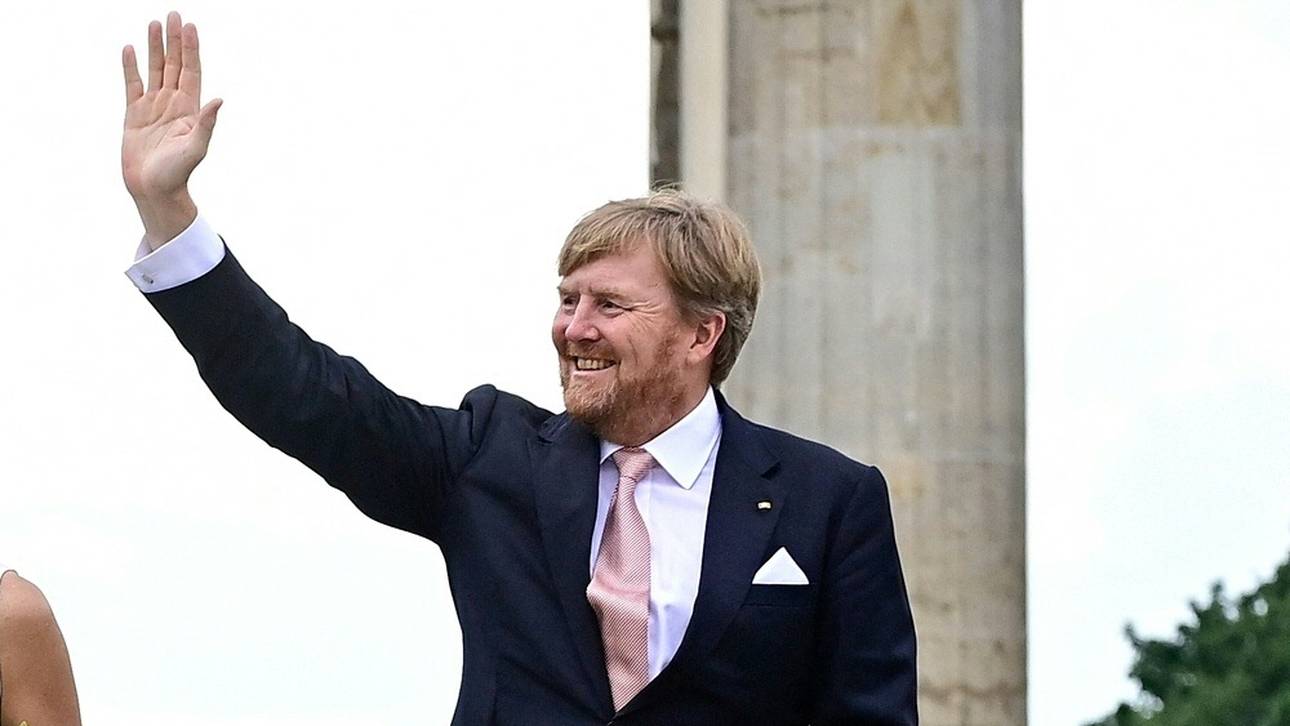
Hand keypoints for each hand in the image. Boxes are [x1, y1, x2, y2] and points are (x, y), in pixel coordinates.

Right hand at [121, 11, 220, 246]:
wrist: (154, 190)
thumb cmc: (177, 174)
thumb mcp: (196, 148)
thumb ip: (206, 124)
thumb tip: (220, 100)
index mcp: (189, 109)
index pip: (190, 71)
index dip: (191, 49)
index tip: (189, 26)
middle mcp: (173, 104)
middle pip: (173, 64)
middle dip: (173, 40)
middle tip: (173, 14)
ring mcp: (153, 107)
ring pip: (154, 70)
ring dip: (154, 47)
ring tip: (154, 24)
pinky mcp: (133, 115)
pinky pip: (132, 85)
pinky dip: (131, 67)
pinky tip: (130, 49)